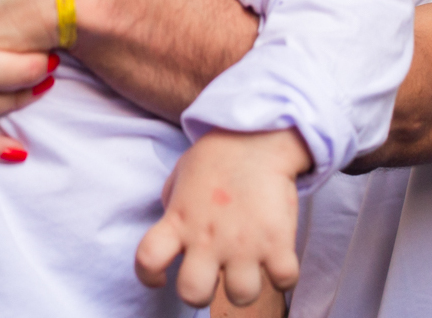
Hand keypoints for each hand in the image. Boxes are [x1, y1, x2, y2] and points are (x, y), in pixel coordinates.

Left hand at [135, 129, 308, 307]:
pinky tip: (278, 259)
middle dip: (201, 294)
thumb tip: (174, 235)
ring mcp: (243, 243)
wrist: (256, 136)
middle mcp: (207, 237)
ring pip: (241, 295)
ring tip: (249, 267)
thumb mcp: (181, 179)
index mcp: (179, 220)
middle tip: (213, 277)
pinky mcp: (277, 241)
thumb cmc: (217, 157)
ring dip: (245, 287)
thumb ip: (173, 209)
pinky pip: (284, 280)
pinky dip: (284, 276)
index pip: (147, 260)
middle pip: (192, 293)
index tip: (160, 276)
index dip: (149, 276)